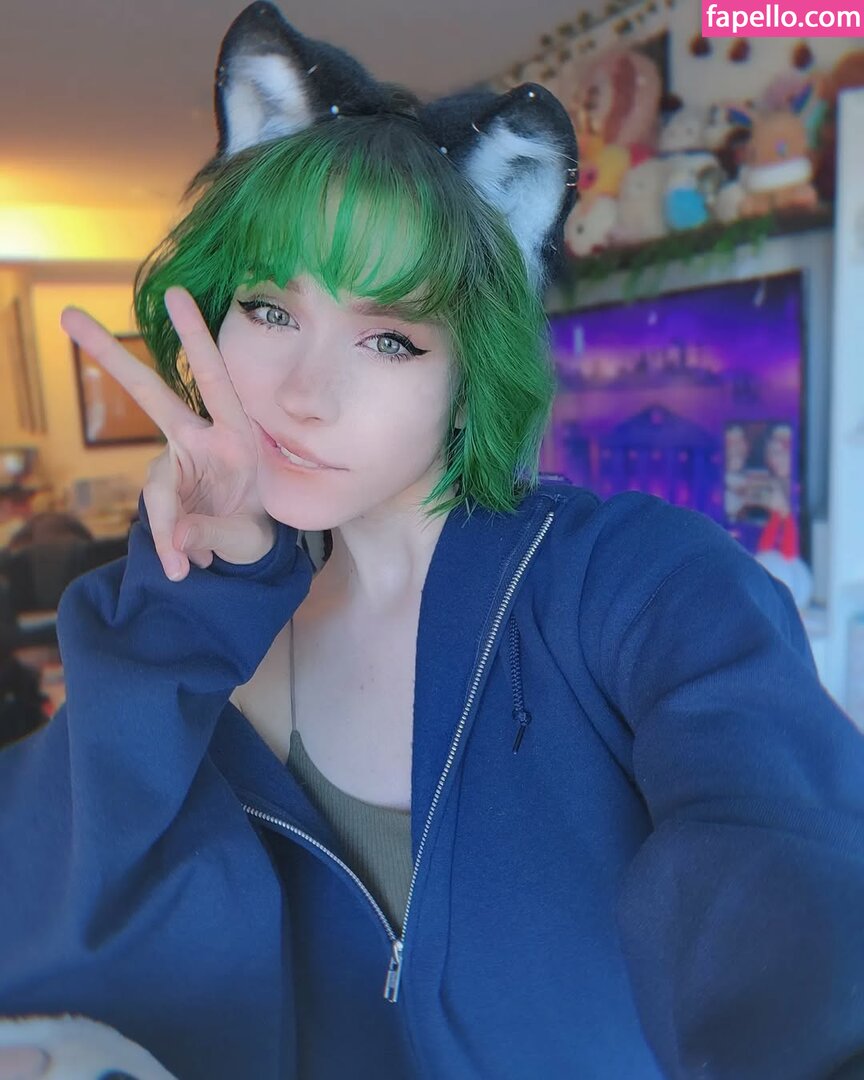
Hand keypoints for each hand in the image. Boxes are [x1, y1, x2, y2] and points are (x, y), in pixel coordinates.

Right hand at [61, 288, 273, 580]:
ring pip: (156, 488)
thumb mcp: (247, 536)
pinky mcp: (163, 487)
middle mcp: (200, 438)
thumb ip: (212, 532)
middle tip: (70, 315)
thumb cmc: (257, 527)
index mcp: (235, 431)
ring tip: (188, 569)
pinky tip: (184, 569)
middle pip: (150, 393)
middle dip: (111, 356)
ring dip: (167, 530)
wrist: (252, 549)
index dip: (193, 338)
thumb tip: (174, 538)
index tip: (177, 298)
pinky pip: (156, 516)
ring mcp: (176, 462)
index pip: (210, 379)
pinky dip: (165, 544)